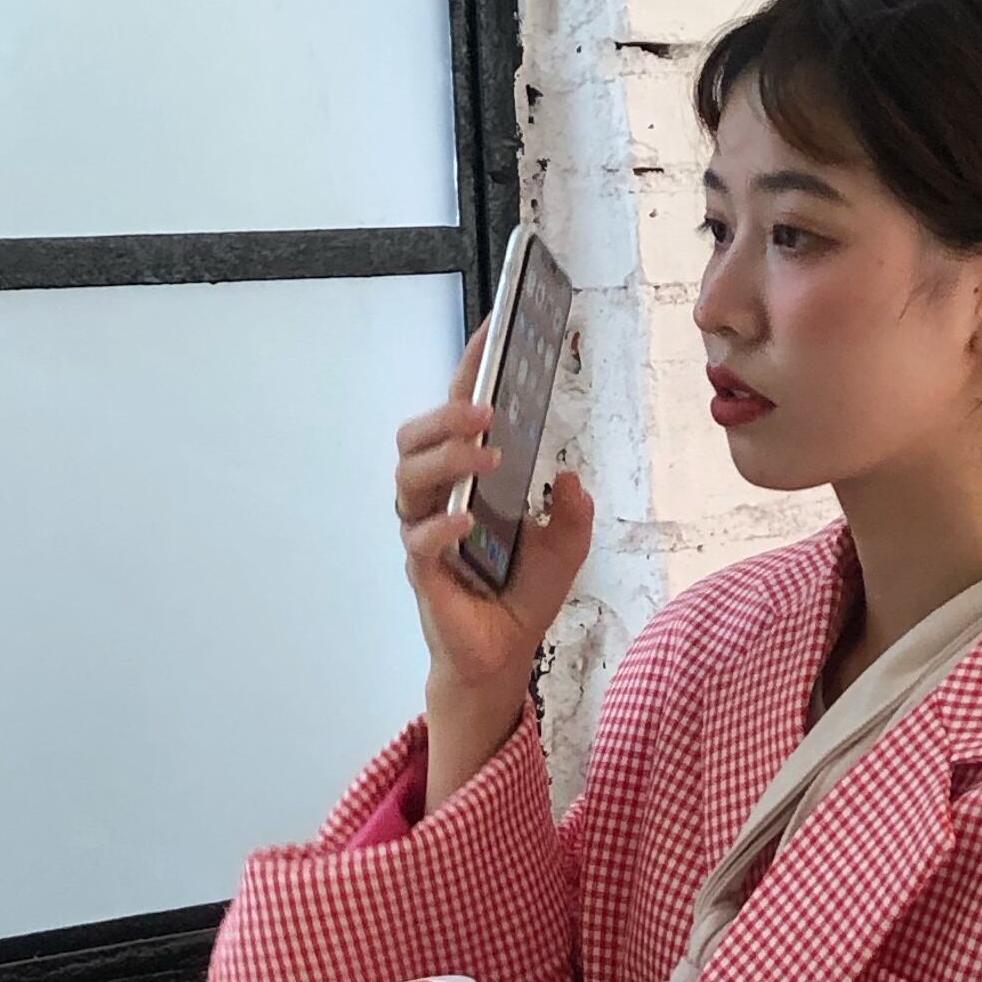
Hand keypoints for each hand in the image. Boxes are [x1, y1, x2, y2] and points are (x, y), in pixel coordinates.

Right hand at [397, 324, 594, 720]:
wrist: (504, 657)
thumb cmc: (521, 595)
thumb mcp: (566, 547)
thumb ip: (572, 512)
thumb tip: (571, 479)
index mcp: (466, 480)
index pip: (458, 413)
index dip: (470, 367)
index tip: (494, 325)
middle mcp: (436, 499)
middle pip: (414, 439)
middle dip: (446, 414)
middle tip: (488, 411)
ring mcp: (424, 533)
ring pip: (408, 480)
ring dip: (446, 458)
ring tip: (486, 453)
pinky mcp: (423, 573)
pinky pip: (417, 540)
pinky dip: (440, 526)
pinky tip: (466, 520)